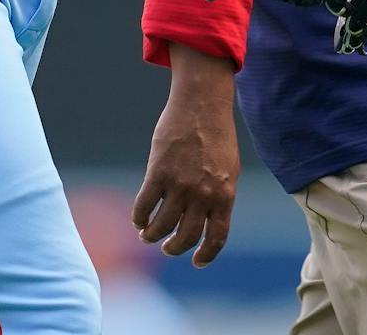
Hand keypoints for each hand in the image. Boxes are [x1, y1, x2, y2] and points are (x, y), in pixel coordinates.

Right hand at [132, 46, 240, 267]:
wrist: (202, 104)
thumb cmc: (216, 134)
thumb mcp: (227, 168)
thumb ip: (219, 194)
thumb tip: (206, 219)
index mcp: (224, 194)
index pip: (217, 237)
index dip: (206, 254)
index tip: (197, 261)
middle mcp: (203, 194)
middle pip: (186, 236)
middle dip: (174, 247)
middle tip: (167, 248)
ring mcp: (180, 185)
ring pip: (162, 226)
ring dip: (153, 236)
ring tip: (147, 236)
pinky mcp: (159, 173)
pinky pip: (144, 206)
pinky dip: (139, 218)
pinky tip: (138, 220)